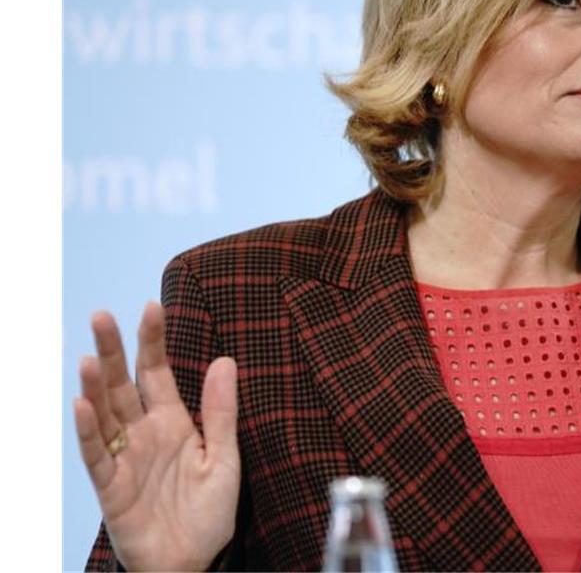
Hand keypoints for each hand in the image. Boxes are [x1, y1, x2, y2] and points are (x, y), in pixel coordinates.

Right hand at [73, 303, 240, 570]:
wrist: (194, 561)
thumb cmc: (209, 513)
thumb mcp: (224, 458)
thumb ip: (221, 411)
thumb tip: (225, 360)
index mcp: (173, 421)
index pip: (158, 372)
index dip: (153, 341)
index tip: (152, 305)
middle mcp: (144, 433)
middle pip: (123, 385)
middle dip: (114, 350)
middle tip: (101, 316)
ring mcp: (124, 458)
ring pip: (104, 414)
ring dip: (96, 386)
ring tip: (91, 357)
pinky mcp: (111, 487)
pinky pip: (96, 455)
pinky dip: (89, 430)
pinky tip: (83, 404)